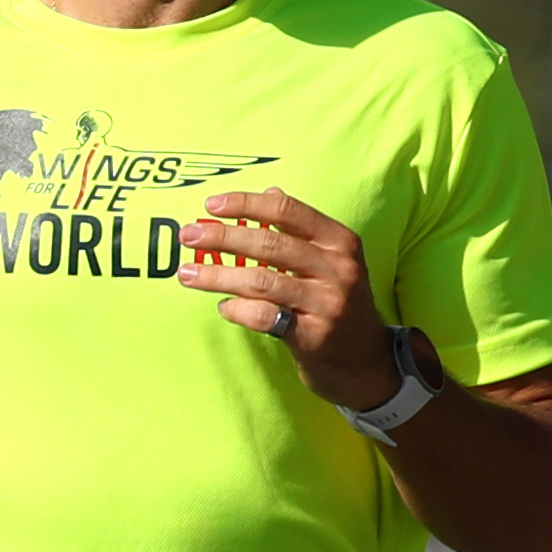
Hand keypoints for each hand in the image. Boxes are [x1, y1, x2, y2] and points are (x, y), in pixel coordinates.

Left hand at [177, 187, 399, 410]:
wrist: (366, 360)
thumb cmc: (337, 303)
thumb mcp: (331, 261)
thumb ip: (301, 229)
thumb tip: (270, 190)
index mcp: (340, 242)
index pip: (287, 210)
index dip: (246, 204)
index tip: (210, 205)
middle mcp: (338, 268)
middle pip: (269, 243)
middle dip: (222, 237)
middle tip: (187, 236)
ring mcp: (327, 303)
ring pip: (261, 280)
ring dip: (217, 275)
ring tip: (185, 274)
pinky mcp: (313, 335)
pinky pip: (263, 316)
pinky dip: (236, 309)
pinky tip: (223, 307)